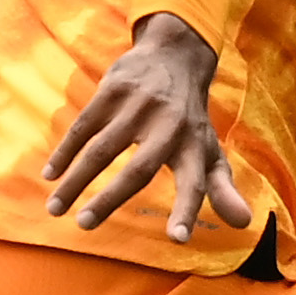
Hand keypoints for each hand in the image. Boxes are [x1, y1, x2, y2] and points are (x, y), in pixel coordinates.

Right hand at [41, 14, 253, 243]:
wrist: (173, 55)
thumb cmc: (190, 119)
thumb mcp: (210, 151)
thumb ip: (222, 189)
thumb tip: (244, 224)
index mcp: (194, 147)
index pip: (196, 183)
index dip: (187, 211)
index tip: (177, 239)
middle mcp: (169, 126)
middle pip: (139, 169)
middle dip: (111, 199)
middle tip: (85, 226)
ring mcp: (139, 106)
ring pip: (102, 149)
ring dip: (76, 180)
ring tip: (55, 209)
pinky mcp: (113, 90)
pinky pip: (83, 126)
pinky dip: (65, 152)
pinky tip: (51, 175)